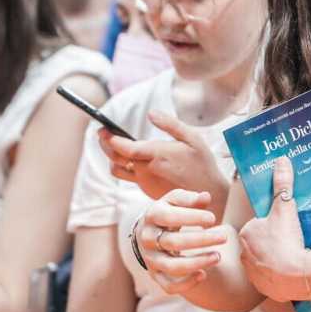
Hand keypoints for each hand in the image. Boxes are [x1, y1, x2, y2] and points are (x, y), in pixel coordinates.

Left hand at [99, 111, 229, 207]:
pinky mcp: (147, 189)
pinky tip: (130, 157)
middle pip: (116, 158)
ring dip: (112, 157)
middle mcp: (147, 170)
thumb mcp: (193, 139)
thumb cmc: (203, 166)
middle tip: (102, 134)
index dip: (110, 139)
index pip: (125, 148)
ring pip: (118, 169)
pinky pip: (128, 177)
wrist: (208, 197)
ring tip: (113, 145)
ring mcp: (146, 182)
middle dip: (106, 145)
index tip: (103, 129)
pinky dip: (124, 166)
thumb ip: (170, 124)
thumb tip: (151, 113)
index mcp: (157, 155)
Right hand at [137, 190, 226, 293]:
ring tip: (218, 256)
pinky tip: (203, 275)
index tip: (213, 218)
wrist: (147, 233)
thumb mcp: (174, 201)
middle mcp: (148, 238)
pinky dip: (186, 284)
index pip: (169, 217)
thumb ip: (189, 198)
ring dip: (197, 262)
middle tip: (224, 237)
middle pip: (174, 242)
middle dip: (201, 240)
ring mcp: (151, 259)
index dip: (191, 218)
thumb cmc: (167, 213)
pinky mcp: (155, 275)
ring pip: (172, 266)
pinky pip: (169, 286)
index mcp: (152, 216)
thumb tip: (205, 197)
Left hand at [239, 157, 310, 302]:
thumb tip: (281, 160)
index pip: (257, 226)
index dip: (272, 227)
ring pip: (264, 262)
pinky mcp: (262, 288)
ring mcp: (251, 273)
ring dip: (275, 260)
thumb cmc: (286, 240)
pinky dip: (279, 276)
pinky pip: (270, 279)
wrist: (295, 275)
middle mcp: (242, 254)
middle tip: (290, 242)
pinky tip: (290, 272)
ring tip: (291, 257)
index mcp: (244, 234)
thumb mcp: (285, 208)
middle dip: (273, 243)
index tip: (284, 229)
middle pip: (260, 244)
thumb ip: (282, 185)